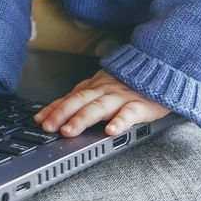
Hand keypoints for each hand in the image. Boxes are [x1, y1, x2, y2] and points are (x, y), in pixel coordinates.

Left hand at [36, 70, 170, 137]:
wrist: (162, 69)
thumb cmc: (131, 82)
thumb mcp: (103, 86)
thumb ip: (83, 97)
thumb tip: (56, 110)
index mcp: (95, 87)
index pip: (70, 97)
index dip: (54, 108)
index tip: (38, 120)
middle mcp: (105, 90)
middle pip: (80, 100)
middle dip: (62, 114)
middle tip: (48, 127)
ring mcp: (122, 97)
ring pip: (99, 107)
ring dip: (83, 118)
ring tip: (70, 130)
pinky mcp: (141, 105)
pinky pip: (129, 113)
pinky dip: (119, 122)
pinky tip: (111, 131)